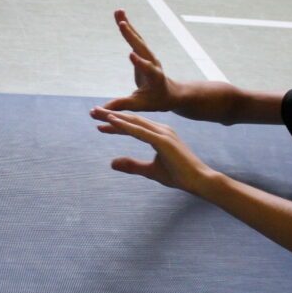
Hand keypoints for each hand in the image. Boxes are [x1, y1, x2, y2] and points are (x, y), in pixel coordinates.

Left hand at [94, 108, 212, 194]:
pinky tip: (112, 120)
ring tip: (97, 112)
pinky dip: (125, 125)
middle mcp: (161, 129)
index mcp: (159, 134)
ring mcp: (163, 133)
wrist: (199, 181)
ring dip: (114, 117)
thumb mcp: (150, 171)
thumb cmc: (178, 175)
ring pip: (134, 122)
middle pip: (131, 119)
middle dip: (111, 115)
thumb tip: (112, 163)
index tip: (99, 123)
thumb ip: (132, 165)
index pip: (133, 125)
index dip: (115, 123)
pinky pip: (140, 131)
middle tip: (92, 112)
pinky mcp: (163, 141)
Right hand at [102, 9, 175, 111]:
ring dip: (128, 25)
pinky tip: (120, 17)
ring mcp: (148, 55)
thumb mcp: (140, 105)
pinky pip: (134, 38)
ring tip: (118, 12)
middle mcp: (152, 63)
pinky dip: (127, 27)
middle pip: (141, 47)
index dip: (139, 62)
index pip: (147, 69)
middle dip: (132, 36)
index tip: (131, 54)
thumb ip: (122, 105)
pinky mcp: (143, 52)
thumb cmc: (155, 101)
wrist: (170, 92)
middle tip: (122, 23)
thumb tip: (102, 110)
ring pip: (137, 38)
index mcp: (154, 77)